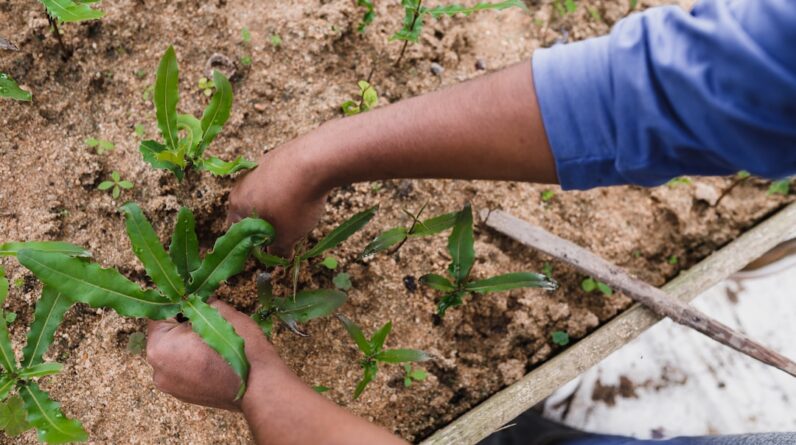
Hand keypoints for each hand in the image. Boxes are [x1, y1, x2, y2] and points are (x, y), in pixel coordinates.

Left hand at [146, 300, 280, 410]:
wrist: (260, 387)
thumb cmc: (242, 349)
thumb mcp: (223, 313)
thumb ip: (202, 301)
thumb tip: (196, 295)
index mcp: (160, 346)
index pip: (161, 314)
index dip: (180, 303)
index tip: (196, 299)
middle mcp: (157, 369)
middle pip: (166, 335)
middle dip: (184, 325)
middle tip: (209, 320)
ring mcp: (169, 385)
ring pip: (174, 353)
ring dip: (188, 344)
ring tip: (213, 341)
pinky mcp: (182, 395)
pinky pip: (182, 369)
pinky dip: (193, 361)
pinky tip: (213, 358)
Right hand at [227, 135, 328, 256]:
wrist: (315, 160)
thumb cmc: (294, 203)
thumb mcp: (287, 236)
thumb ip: (278, 250)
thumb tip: (278, 256)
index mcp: (237, 204)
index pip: (235, 231)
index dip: (251, 245)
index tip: (268, 250)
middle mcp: (243, 183)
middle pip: (250, 210)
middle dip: (266, 224)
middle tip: (286, 234)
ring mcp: (260, 166)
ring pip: (265, 193)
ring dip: (278, 205)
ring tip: (299, 213)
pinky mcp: (278, 155)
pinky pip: (280, 179)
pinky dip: (289, 188)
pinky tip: (305, 193)